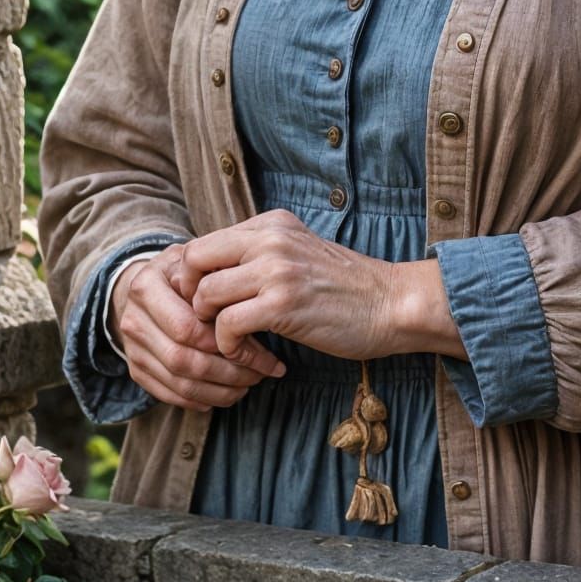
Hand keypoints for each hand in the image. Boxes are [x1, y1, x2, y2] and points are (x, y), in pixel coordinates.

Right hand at [110, 242, 286, 411]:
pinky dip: (203, 400)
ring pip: (180, 384)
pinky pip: (171, 396)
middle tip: (261, 370)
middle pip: (183, 360)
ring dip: (220, 391)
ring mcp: (133, 350)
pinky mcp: (137, 372)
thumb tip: (250, 308)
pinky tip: (229, 392)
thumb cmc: (183, 273)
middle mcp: (133, 320)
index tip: (259, 343)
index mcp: (146, 288)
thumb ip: (216, 279)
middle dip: (228, 371)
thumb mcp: (197, 262)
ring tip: (251, 382)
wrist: (146, 287)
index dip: (224, 340)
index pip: (187, 327)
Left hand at [175, 209, 407, 361]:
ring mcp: (275, 269)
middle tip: (207, 325)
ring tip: (232, 345)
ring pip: (206, 295)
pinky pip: (227, 326)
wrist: (391, 303)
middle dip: (189, 298)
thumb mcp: (299, 252)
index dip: (192, 278)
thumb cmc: (345, 287)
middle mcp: (269, 238)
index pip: (203, 243)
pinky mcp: (282, 303)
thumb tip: (214, 276)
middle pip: (193, 261)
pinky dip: (230, 348)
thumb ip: (261, 254)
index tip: (206, 306)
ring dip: (209, 329)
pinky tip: (251, 357)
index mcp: (271, 224)